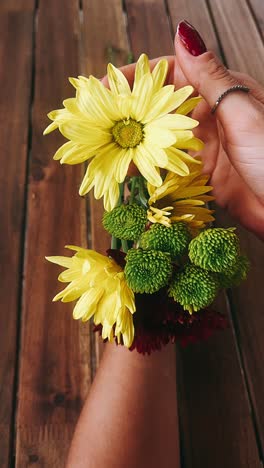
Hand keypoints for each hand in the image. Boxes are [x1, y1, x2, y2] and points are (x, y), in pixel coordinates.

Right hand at [113, 22, 263, 238]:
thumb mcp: (243, 111)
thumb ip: (210, 77)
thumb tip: (184, 32)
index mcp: (222, 91)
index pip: (171, 74)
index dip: (135, 78)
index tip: (102, 86)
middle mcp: (211, 115)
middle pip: (162, 109)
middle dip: (128, 115)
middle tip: (95, 124)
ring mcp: (206, 147)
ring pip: (162, 141)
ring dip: (135, 146)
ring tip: (104, 152)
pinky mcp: (205, 176)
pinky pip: (171, 170)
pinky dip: (151, 171)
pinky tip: (130, 174)